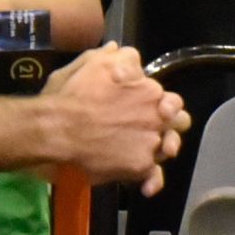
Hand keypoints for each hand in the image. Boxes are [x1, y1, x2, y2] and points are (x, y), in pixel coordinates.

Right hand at [43, 43, 190, 195]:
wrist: (55, 130)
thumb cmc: (68, 94)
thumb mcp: (89, 64)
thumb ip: (112, 58)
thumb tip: (119, 49)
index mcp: (147, 88)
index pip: (169, 97)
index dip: (161, 103)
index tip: (149, 107)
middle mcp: (156, 114)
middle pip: (179, 121)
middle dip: (170, 124)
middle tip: (151, 129)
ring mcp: (150, 141)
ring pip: (169, 148)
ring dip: (162, 149)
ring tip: (145, 153)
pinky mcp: (139, 166)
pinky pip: (154, 176)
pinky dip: (152, 181)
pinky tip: (146, 185)